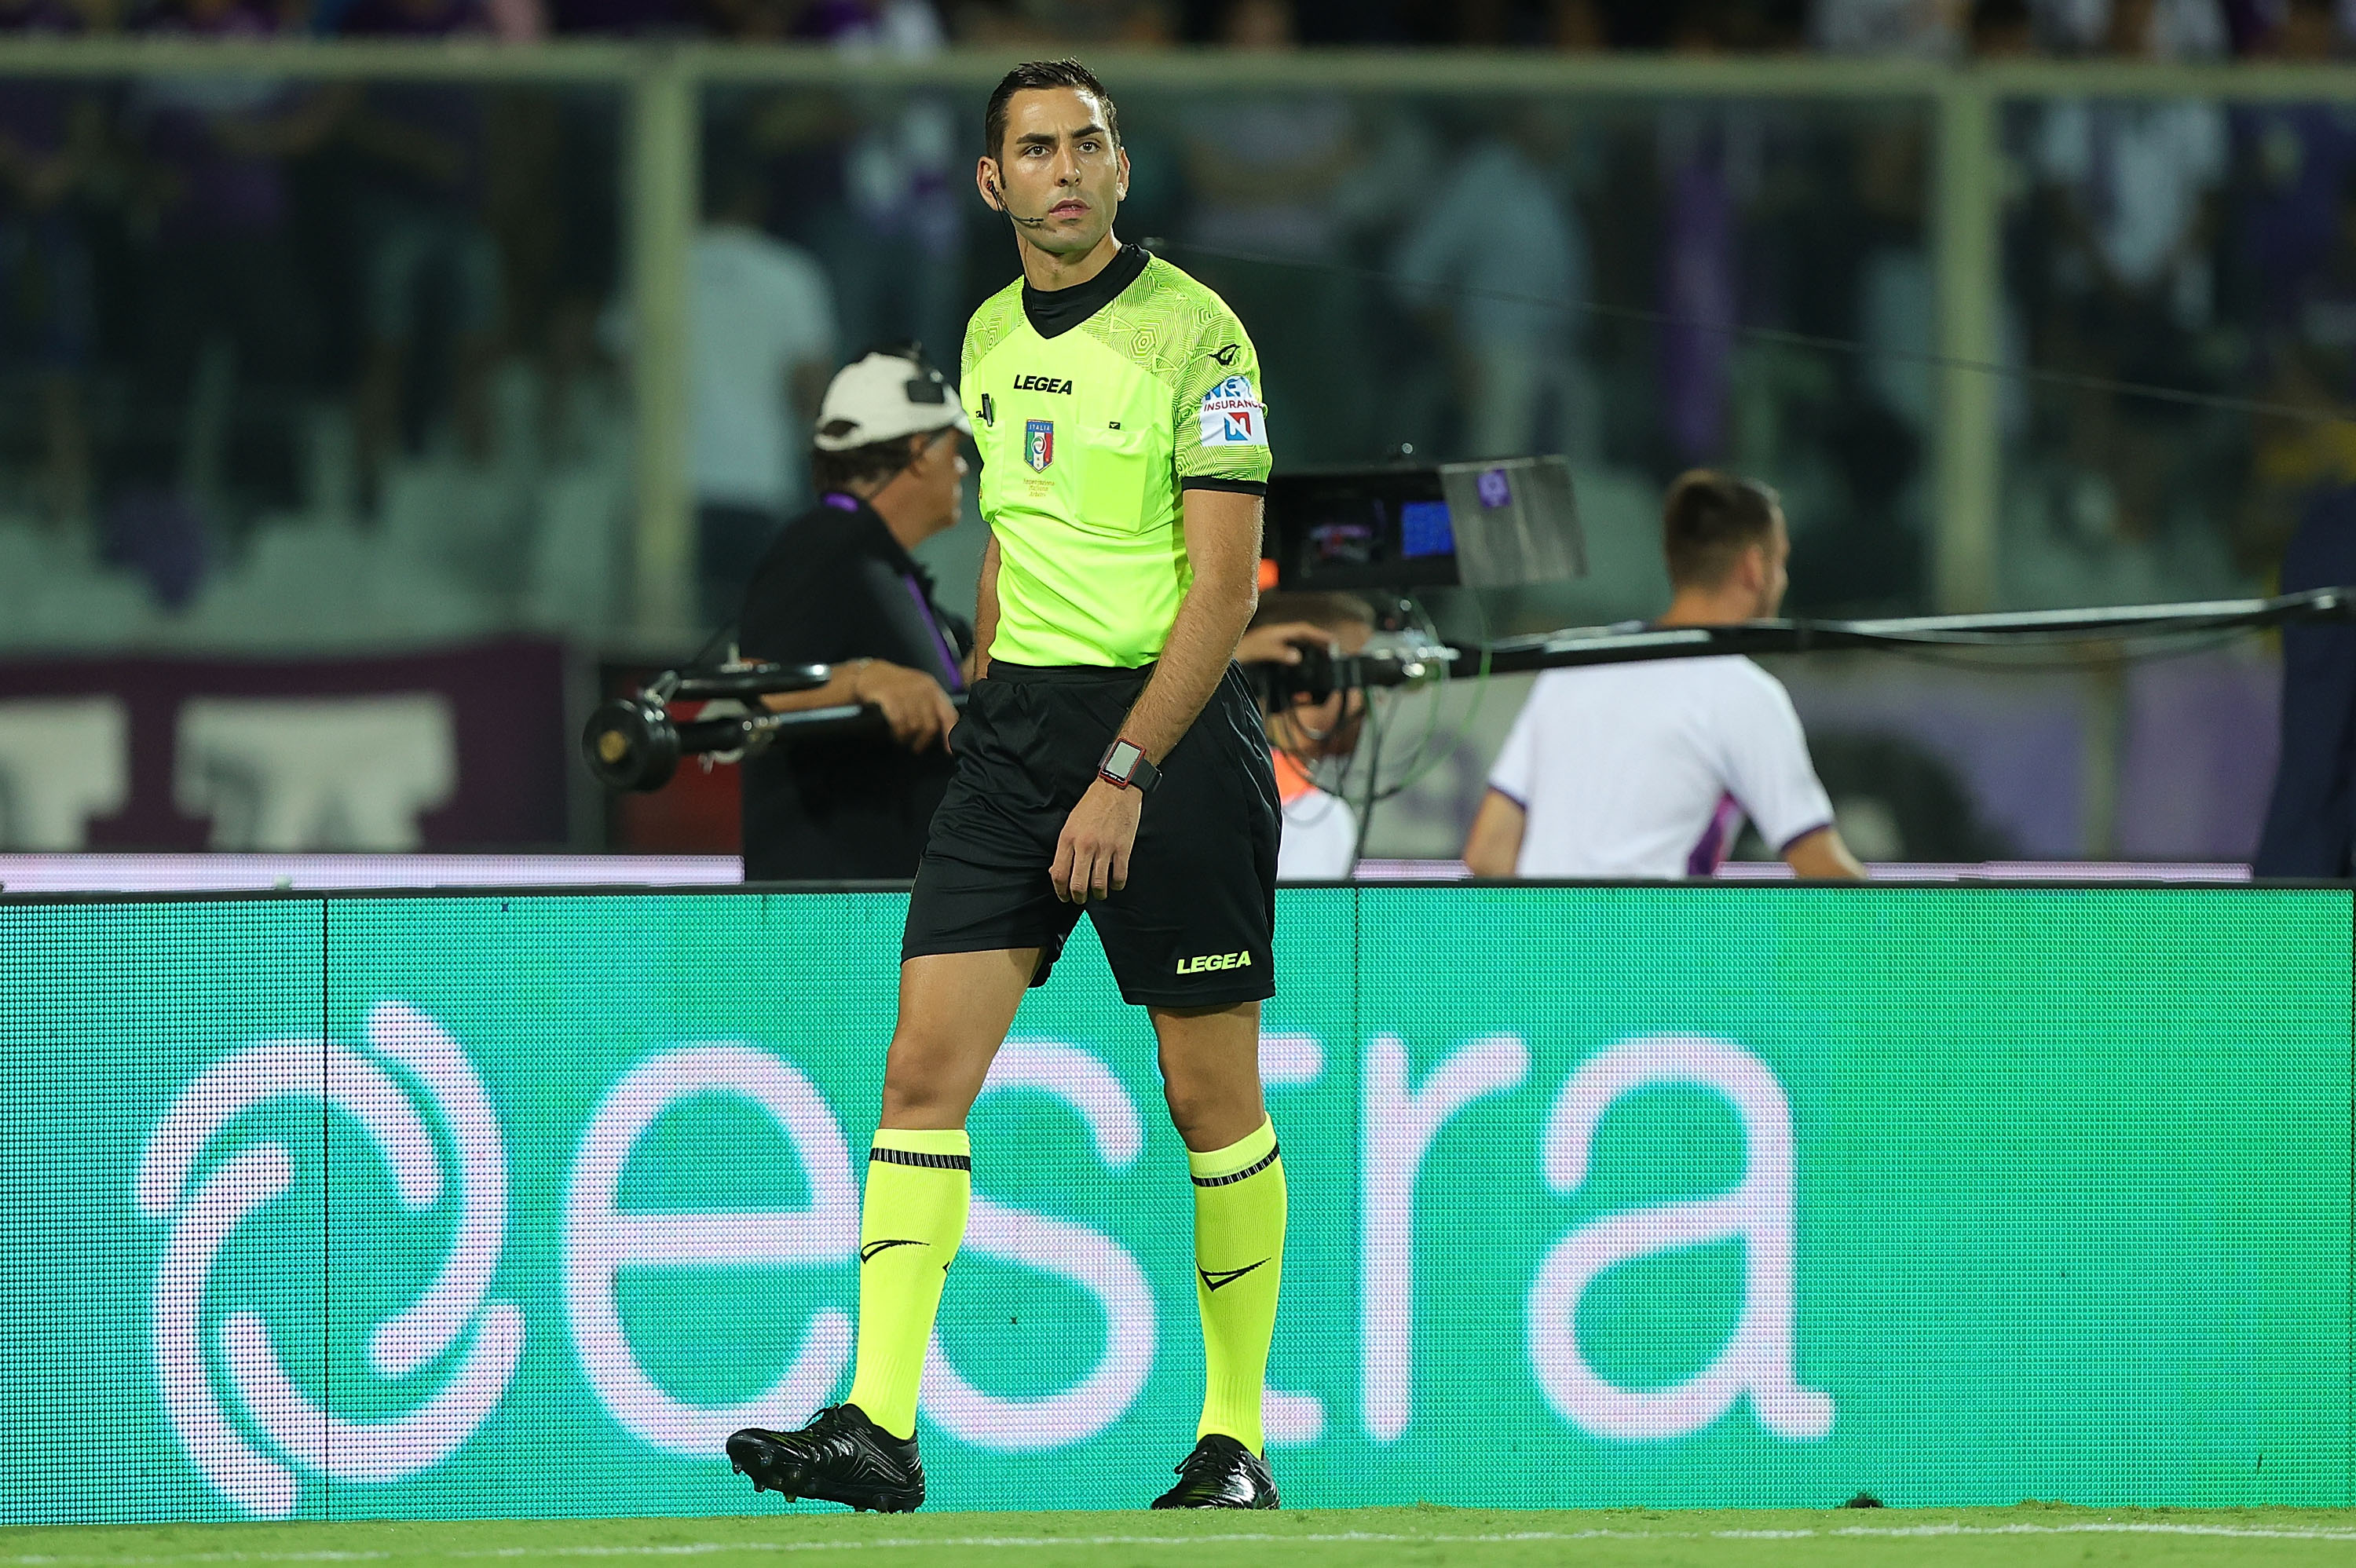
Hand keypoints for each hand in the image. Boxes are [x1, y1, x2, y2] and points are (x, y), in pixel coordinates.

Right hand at [852, 660, 958, 751]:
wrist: (870, 673)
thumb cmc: (896, 685)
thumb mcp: (918, 690)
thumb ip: (931, 707)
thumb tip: (943, 732)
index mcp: (932, 688)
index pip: (948, 714)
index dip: (948, 735)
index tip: (948, 751)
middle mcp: (923, 689)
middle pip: (930, 725)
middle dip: (923, 741)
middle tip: (916, 748)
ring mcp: (907, 692)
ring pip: (914, 726)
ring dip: (907, 738)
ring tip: (902, 739)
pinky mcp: (890, 697)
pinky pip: (899, 723)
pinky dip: (897, 732)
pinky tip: (894, 734)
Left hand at [1050, 777, 1143, 902]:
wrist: (1117, 787)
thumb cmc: (1092, 805)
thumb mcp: (1070, 823)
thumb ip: (1064, 848)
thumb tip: (1056, 871)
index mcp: (1068, 838)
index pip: (1059, 874)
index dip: (1060, 891)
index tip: (1064, 897)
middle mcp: (1085, 845)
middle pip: (1078, 884)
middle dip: (1078, 897)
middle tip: (1081, 899)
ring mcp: (1105, 847)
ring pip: (1099, 884)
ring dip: (1098, 894)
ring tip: (1099, 894)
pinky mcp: (1123, 848)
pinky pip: (1119, 876)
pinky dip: (1116, 885)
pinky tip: (1115, 884)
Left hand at [1234, 621, 1334, 667]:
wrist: (1222, 653)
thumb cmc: (1240, 650)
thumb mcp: (1261, 650)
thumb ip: (1279, 653)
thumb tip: (1297, 657)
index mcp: (1277, 631)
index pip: (1303, 630)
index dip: (1319, 635)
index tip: (1332, 641)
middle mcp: (1276, 635)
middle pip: (1303, 636)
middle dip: (1318, 641)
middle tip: (1333, 650)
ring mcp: (1272, 642)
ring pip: (1296, 643)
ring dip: (1310, 648)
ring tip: (1323, 656)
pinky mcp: (1268, 651)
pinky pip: (1289, 651)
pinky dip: (1298, 656)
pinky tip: (1301, 663)